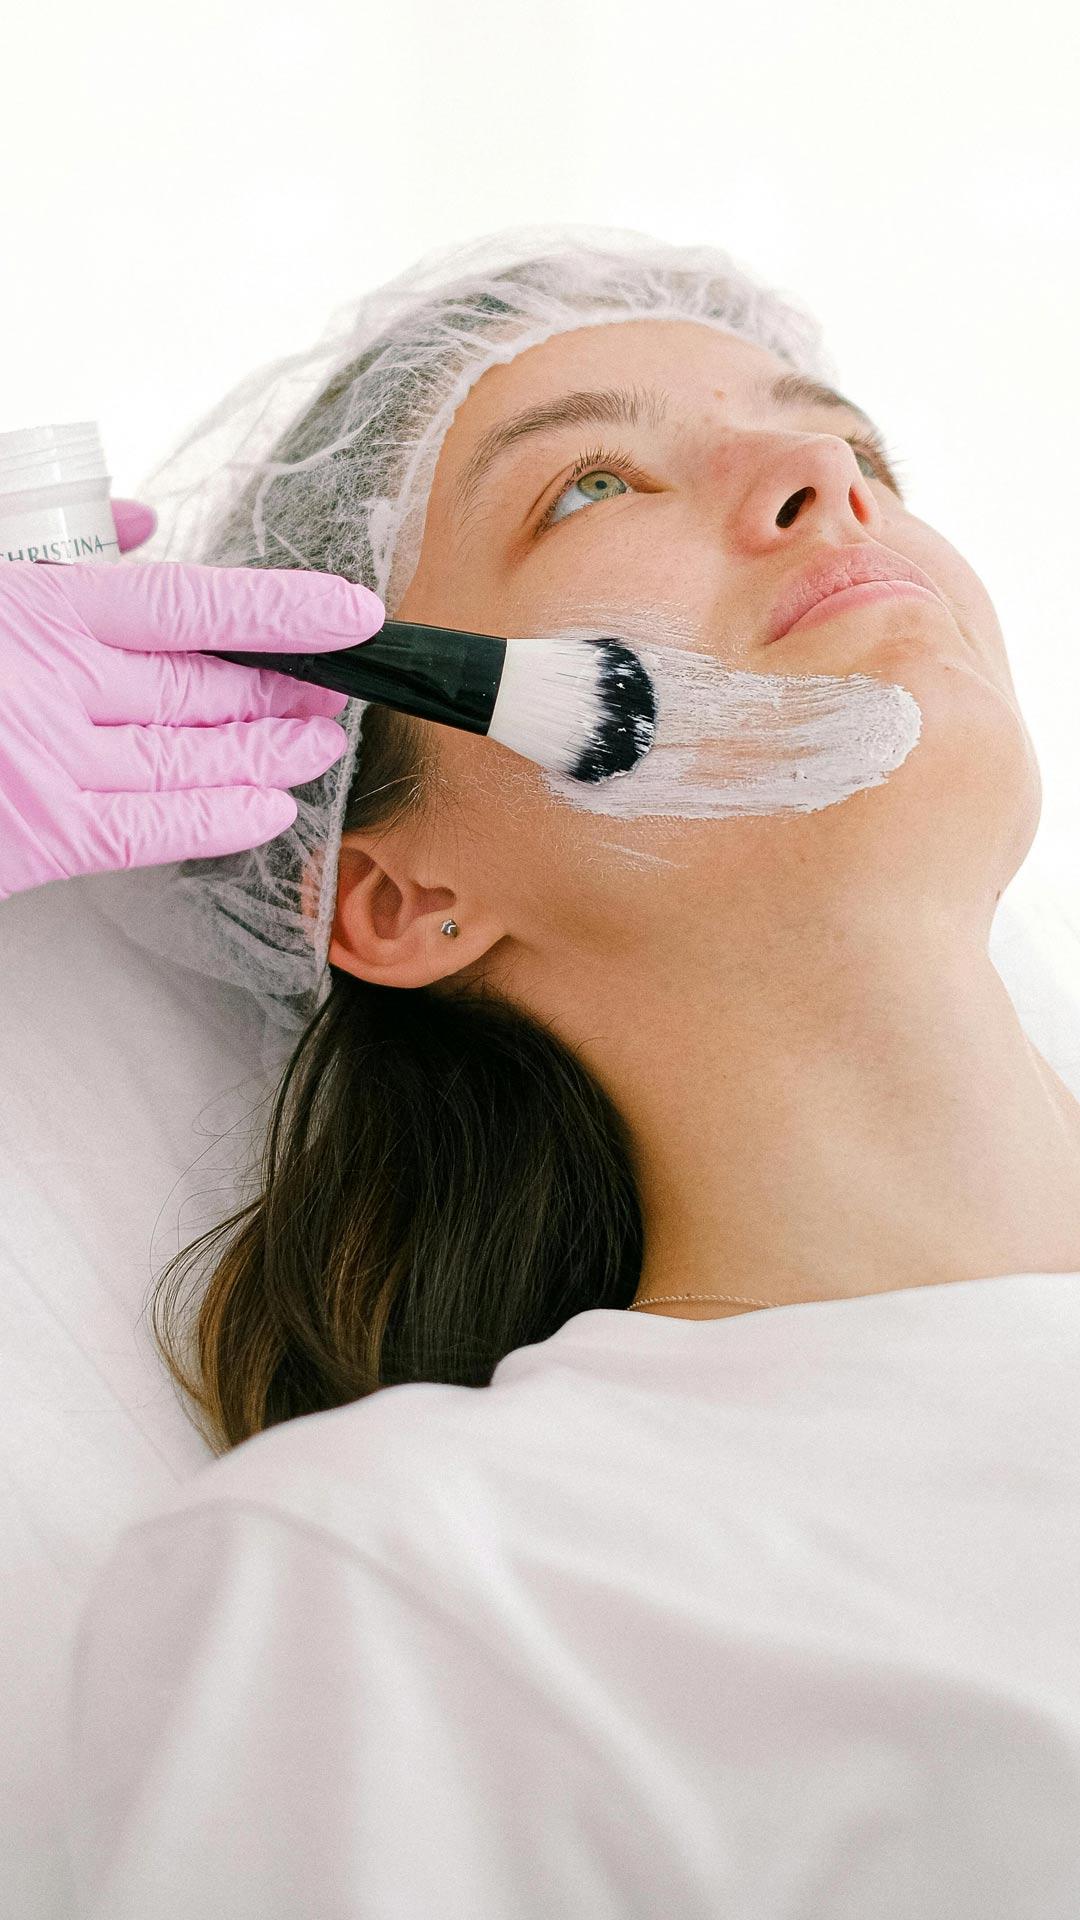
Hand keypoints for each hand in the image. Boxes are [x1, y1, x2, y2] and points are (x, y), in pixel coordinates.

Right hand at [0, 543, 384, 899]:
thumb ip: (68, 549)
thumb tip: (141, 523)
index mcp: (42, 607)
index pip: (192, 604)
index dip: (285, 611)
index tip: (353, 613)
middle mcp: (58, 683)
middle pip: (202, 687)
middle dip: (280, 691)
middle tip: (335, 691)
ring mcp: (51, 764)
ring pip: (186, 760)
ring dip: (266, 754)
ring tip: (321, 745)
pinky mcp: (39, 836)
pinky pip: (149, 831)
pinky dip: (218, 821)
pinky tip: (271, 809)